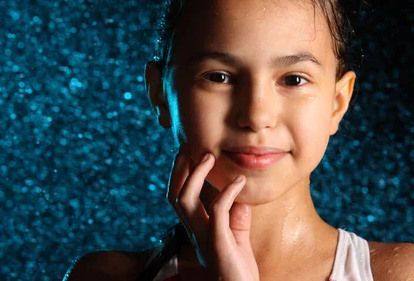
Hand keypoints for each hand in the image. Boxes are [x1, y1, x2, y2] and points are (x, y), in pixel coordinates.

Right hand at [167, 142, 259, 280]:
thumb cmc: (238, 269)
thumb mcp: (236, 236)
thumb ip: (235, 215)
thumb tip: (238, 191)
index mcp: (196, 228)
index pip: (179, 196)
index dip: (180, 172)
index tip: (189, 150)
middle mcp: (194, 231)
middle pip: (174, 193)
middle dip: (179, 167)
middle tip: (190, 144)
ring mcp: (203, 236)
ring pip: (184, 199)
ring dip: (196, 174)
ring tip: (208, 155)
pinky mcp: (218, 242)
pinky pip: (217, 210)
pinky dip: (227, 192)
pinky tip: (239, 181)